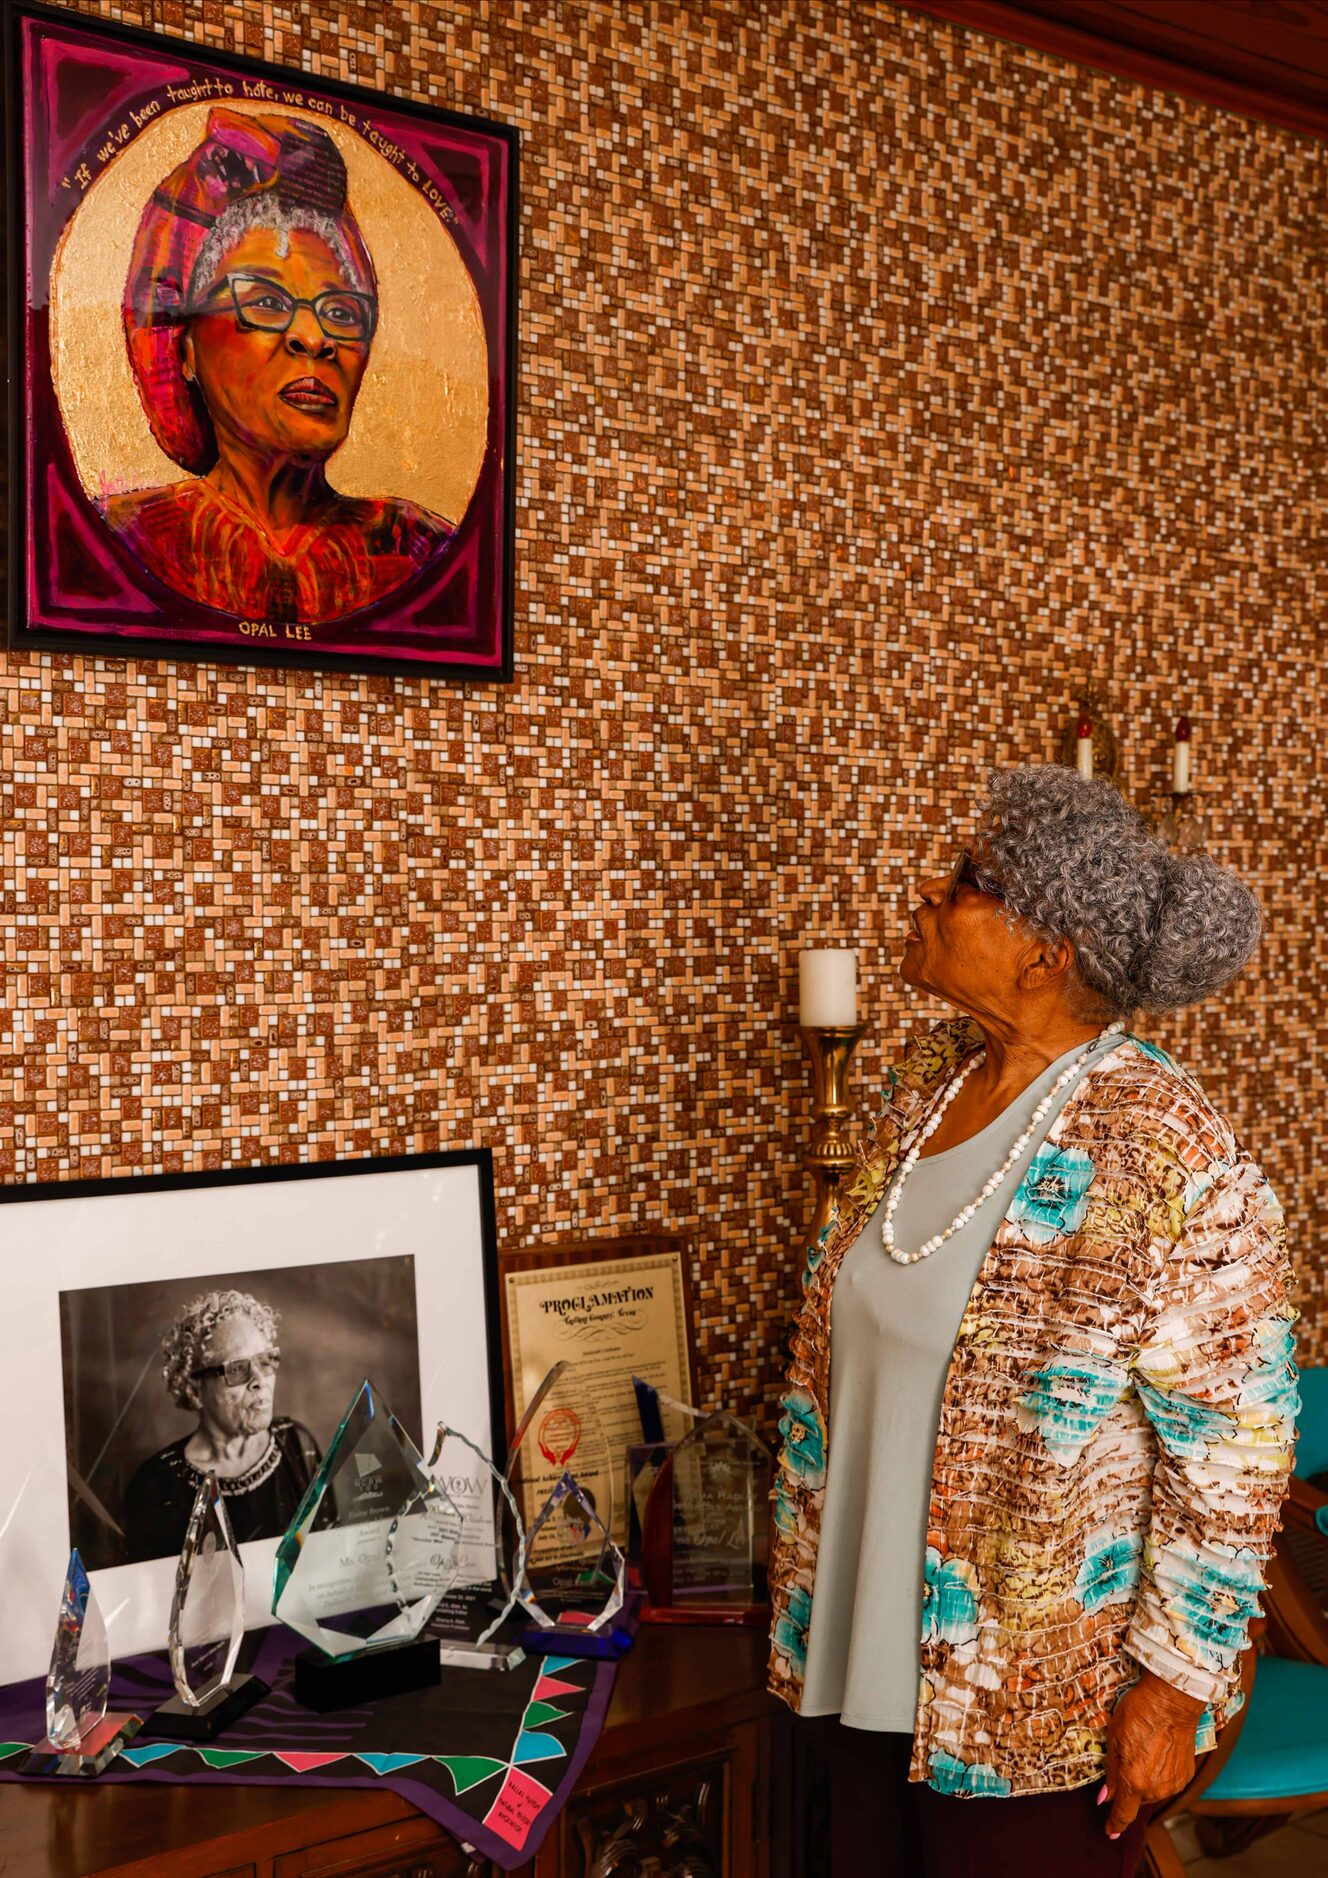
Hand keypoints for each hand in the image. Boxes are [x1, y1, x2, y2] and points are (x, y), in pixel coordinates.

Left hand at [1101, 1669, 1204, 1838]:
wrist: (1172, 1701)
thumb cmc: (1138, 1714)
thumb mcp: (1114, 1739)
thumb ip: (1111, 1773)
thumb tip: (1104, 1798)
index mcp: (1134, 1782)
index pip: (1123, 1814)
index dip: (1114, 1824)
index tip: (1109, 1831)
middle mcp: (1156, 1789)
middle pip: (1137, 1798)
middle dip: (1129, 1786)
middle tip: (1127, 1759)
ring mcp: (1173, 1783)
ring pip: (1153, 1791)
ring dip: (1145, 1780)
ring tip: (1143, 1750)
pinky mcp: (1186, 1775)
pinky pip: (1168, 1782)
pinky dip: (1160, 1774)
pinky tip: (1157, 1752)